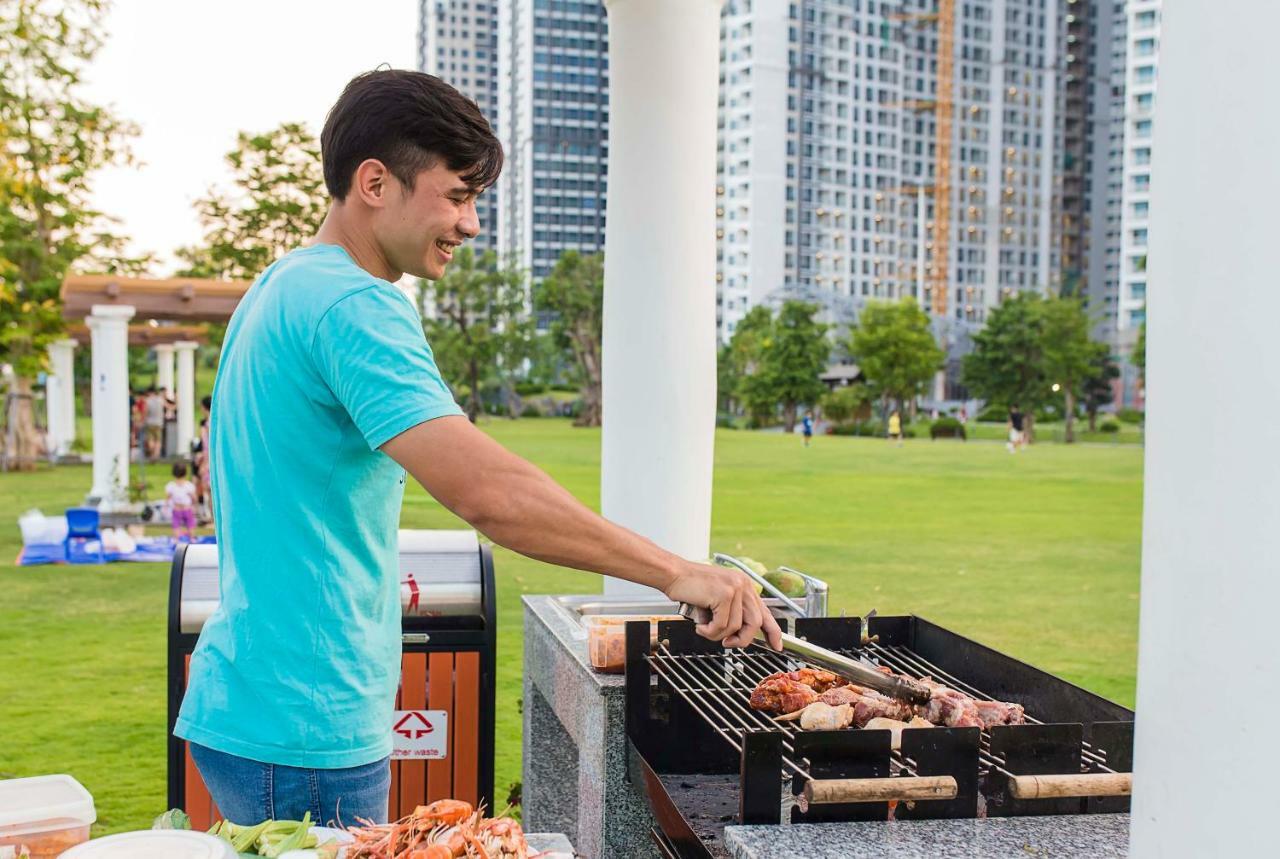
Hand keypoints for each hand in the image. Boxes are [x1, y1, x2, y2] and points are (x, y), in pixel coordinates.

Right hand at [663, 562, 783, 649]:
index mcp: (744, 585)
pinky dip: (709, 631)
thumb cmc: (690, 587)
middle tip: (728, 644)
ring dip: (718, 634)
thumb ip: (731, 613)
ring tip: (705, 628)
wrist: (673, 574)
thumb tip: (737, 636)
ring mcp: (735, 588)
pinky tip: (700, 625)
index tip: (776, 645)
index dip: (773, 631)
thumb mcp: (716, 599)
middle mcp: (743, 585)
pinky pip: (722, 625)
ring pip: (736, 626)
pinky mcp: (724, 594)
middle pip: (755, 623)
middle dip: (742, 639)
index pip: (765, 612)